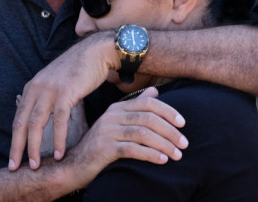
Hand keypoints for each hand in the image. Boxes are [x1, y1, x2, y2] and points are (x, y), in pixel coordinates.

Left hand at [9, 32, 117, 170]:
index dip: (15, 140)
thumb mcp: (55, 82)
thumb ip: (45, 97)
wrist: (96, 52)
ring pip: (36, 124)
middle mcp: (37, 88)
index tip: (13, 158)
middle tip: (14, 167)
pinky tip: (60, 153)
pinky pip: (59, 120)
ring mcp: (50, 90)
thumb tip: (39, 115)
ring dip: (34, 147)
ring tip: (35, 165)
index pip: (18, 118)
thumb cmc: (79, 69)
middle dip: (17, 148)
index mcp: (32, 87)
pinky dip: (59, 139)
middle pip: (21, 123)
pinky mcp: (66, 92)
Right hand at [61, 87, 188, 186]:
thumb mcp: (117, 124)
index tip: (183, 124)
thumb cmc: (100, 146)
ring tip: (177, 155)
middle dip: (170, 131)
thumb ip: (135, 108)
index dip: (168, 111)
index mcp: (118, 108)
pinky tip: (162, 160)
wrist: (73, 165)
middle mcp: (112, 116)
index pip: (149, 103)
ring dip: (164, 145)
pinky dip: (150, 154)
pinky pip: (133, 149)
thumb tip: (155, 92)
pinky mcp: (104, 148)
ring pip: (143, 134)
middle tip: (184, 144)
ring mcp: (107, 131)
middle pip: (148, 118)